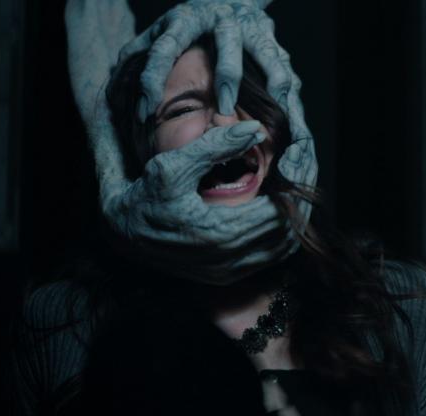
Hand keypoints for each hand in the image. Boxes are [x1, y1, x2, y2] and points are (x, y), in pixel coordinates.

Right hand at [66, 0, 316, 284]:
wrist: (122, 233)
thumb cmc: (144, 195)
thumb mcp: (172, 165)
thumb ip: (215, 146)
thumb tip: (258, 129)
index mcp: (218, 234)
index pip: (279, 213)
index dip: (295, 184)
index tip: (299, 159)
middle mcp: (227, 261)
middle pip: (287, 234)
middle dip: (301, 201)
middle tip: (302, 170)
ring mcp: (227, 273)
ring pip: (282, 250)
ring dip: (295, 220)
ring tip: (294, 187)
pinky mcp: (225, 276)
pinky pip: (267, 259)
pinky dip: (280, 236)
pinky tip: (278, 210)